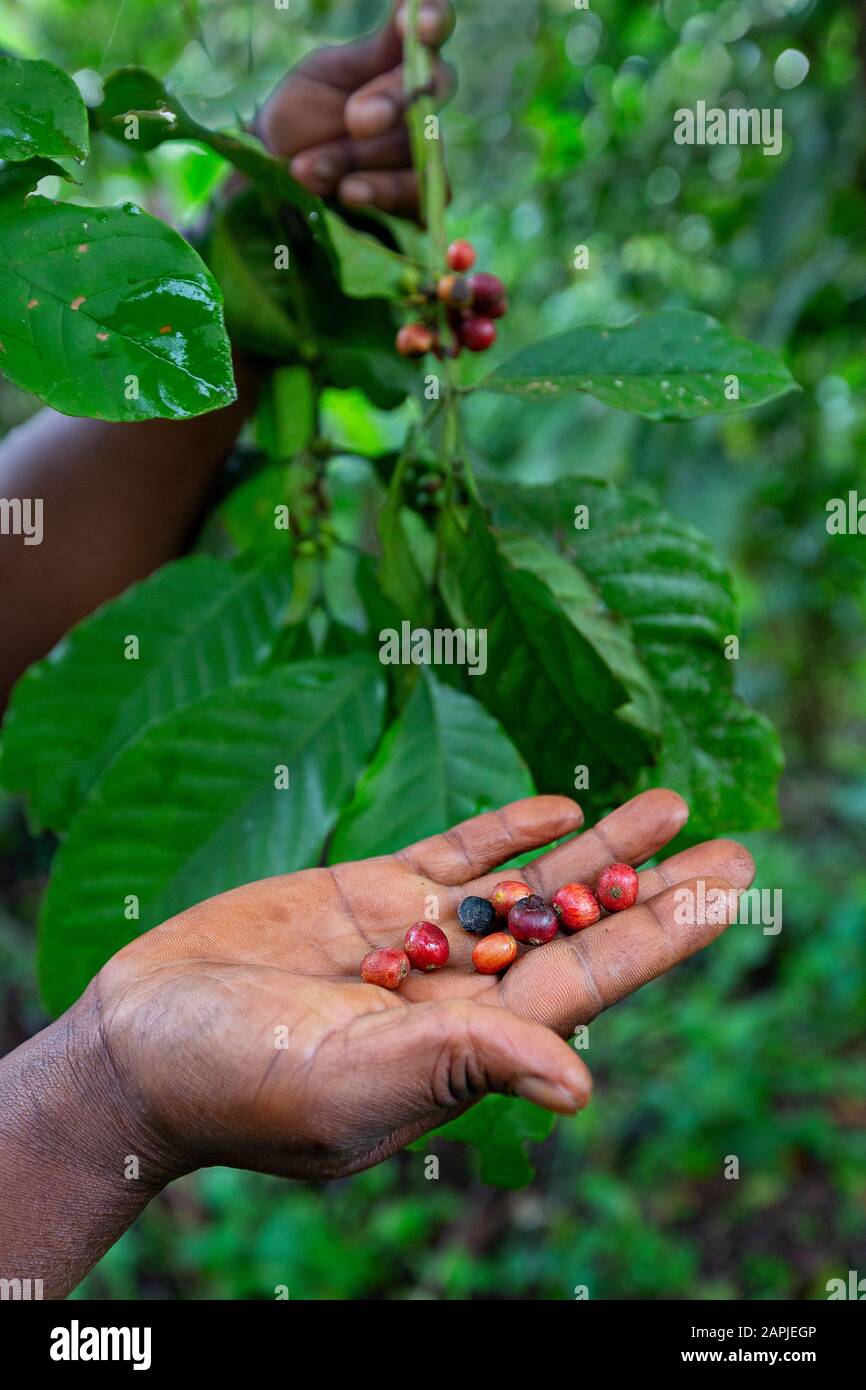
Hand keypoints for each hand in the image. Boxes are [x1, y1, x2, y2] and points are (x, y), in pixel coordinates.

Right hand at [91, 790, 753, 1183]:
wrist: (137, 1043)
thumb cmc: (235, 1083)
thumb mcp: (350, 1082)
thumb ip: (463, 1066)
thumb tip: (583, 1086)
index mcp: (464, 1046)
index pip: (587, 985)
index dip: (661, 938)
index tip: (728, 894)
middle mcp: (456, 991)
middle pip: (579, 930)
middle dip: (655, 888)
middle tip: (732, 845)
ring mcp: (417, 939)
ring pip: (529, 886)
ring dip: (600, 849)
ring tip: (671, 802)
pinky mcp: (368, 895)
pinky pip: (455, 857)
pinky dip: (507, 831)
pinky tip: (560, 807)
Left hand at [257, 1, 453, 216]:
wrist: (280, 169)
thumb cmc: (304, 111)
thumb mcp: (324, 73)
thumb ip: (367, 55)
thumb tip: (405, 10)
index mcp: (400, 56)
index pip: (433, 26)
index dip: (434, 19)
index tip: (417, 25)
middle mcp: (421, 99)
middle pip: (435, 88)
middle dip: (394, 100)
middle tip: (356, 119)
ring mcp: (423, 148)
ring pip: (417, 145)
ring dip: (360, 156)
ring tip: (310, 167)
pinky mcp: (416, 192)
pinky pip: (419, 192)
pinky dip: (380, 191)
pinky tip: (348, 192)